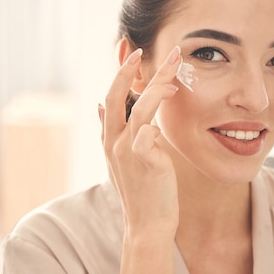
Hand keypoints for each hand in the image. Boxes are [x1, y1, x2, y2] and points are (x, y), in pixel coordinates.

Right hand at [99, 46, 181, 238]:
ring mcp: (127, 153)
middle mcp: (114, 142)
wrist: (147, 223)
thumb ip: (110, 131)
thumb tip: (100, 106)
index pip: (111, 97)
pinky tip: (168, 113)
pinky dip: (156, 123)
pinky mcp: (145, 163)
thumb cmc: (139, 189)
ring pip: (138, 110)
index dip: (121, 74)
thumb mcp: (118, 158)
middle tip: (144, 50)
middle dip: (129, 71)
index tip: (135, 54)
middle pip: (116, 96)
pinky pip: (147, 135)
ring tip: (173, 75)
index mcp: (110, 138)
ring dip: (156, 88)